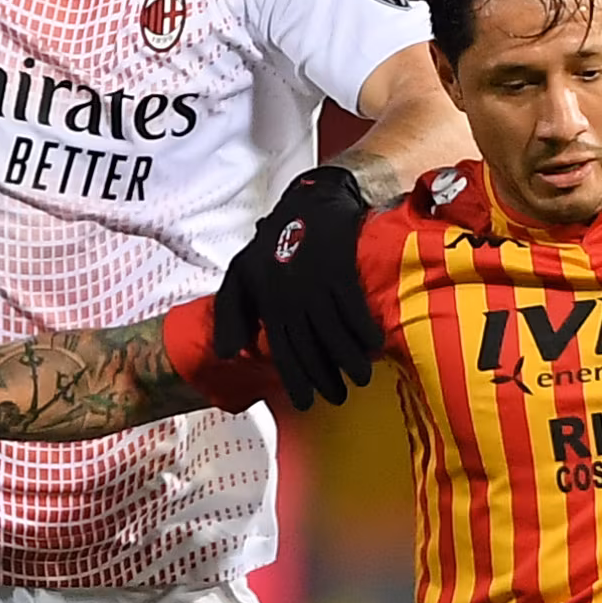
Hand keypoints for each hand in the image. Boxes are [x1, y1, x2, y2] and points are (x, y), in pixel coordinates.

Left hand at [210, 166, 382, 409]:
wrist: (309, 199)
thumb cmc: (275, 240)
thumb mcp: (241, 273)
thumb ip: (231, 314)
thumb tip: (227, 355)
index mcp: (266, 300)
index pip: (281, 349)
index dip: (294, 379)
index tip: (307, 404)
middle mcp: (288, 294)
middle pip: (309, 346)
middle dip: (324, 376)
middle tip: (339, 397)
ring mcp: (314, 280)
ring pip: (332, 330)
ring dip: (349, 359)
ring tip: (361, 377)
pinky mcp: (338, 265)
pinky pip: (352, 305)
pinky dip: (364, 328)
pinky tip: (375, 344)